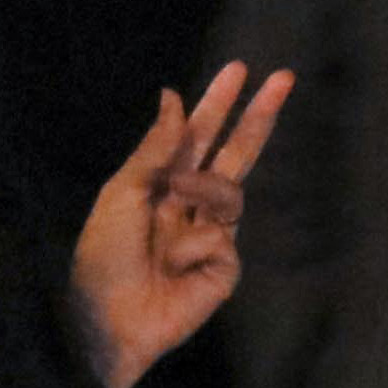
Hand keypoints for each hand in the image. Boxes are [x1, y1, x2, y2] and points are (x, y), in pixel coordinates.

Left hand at [72, 64, 287, 387]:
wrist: (107, 318)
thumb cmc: (104, 257)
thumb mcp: (123, 193)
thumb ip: (155, 147)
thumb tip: (173, 98)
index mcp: (160, 186)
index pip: (196, 138)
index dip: (217, 105)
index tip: (239, 70)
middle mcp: (188, 207)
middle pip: (233, 154)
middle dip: (256, 117)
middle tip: (283, 78)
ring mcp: (209, 239)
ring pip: (230, 192)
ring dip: (204, 189)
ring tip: (173, 209)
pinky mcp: (224, 270)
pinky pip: (224, 241)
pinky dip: (198, 248)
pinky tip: (176, 268)